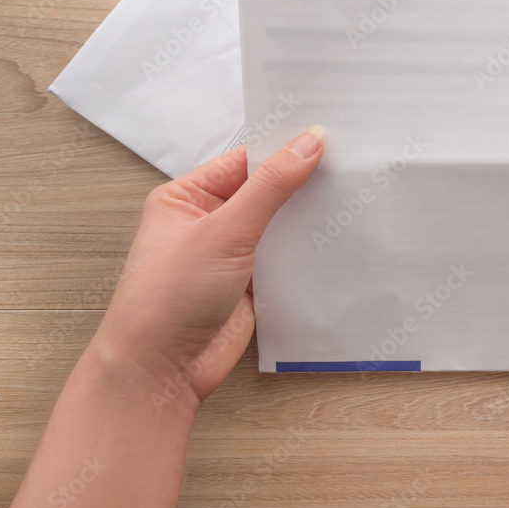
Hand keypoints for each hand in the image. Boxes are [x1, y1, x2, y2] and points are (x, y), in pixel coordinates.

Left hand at [94, 126, 324, 408]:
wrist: (161, 371)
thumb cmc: (167, 298)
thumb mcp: (223, 230)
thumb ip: (270, 187)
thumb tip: (306, 143)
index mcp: (187, 197)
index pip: (244, 161)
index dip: (283, 149)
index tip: (325, 137)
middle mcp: (207, 222)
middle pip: (265, 191)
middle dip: (300, 184)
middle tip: (346, 166)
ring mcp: (229, 255)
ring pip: (278, 226)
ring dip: (305, 219)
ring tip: (347, 199)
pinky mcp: (248, 284)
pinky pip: (284, 259)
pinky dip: (305, 252)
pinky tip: (332, 242)